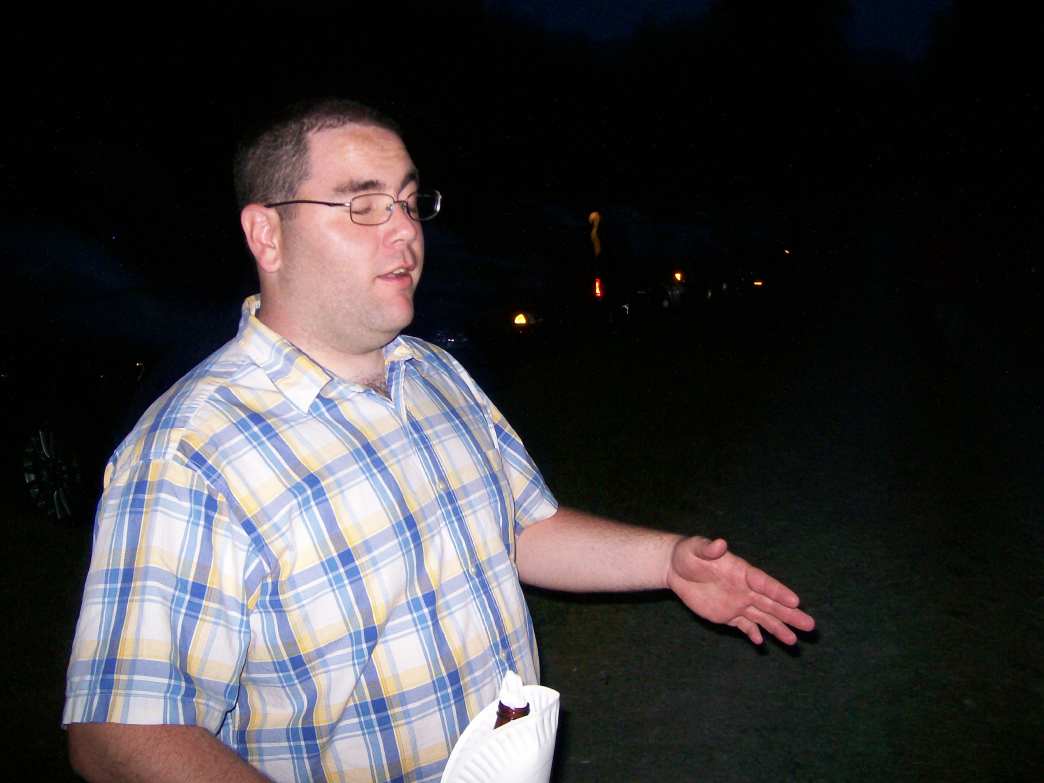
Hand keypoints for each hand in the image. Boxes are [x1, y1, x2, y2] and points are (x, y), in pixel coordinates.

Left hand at [665, 536, 814, 644]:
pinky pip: (744, 625)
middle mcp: (745, 589)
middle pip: (771, 603)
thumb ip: (709, 549)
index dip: (779, 592)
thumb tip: (720, 543)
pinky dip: (753, 634)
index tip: (796, 601)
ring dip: (778, 628)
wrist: (676, 568)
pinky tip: (762, 643)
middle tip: (810, 625)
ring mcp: (737, 603)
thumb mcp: (696, 548)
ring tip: (794, 641)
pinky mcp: (727, 614)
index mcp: (742, 572)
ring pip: (762, 617)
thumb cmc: (689, 553)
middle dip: (790, 615)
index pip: (764, 583)